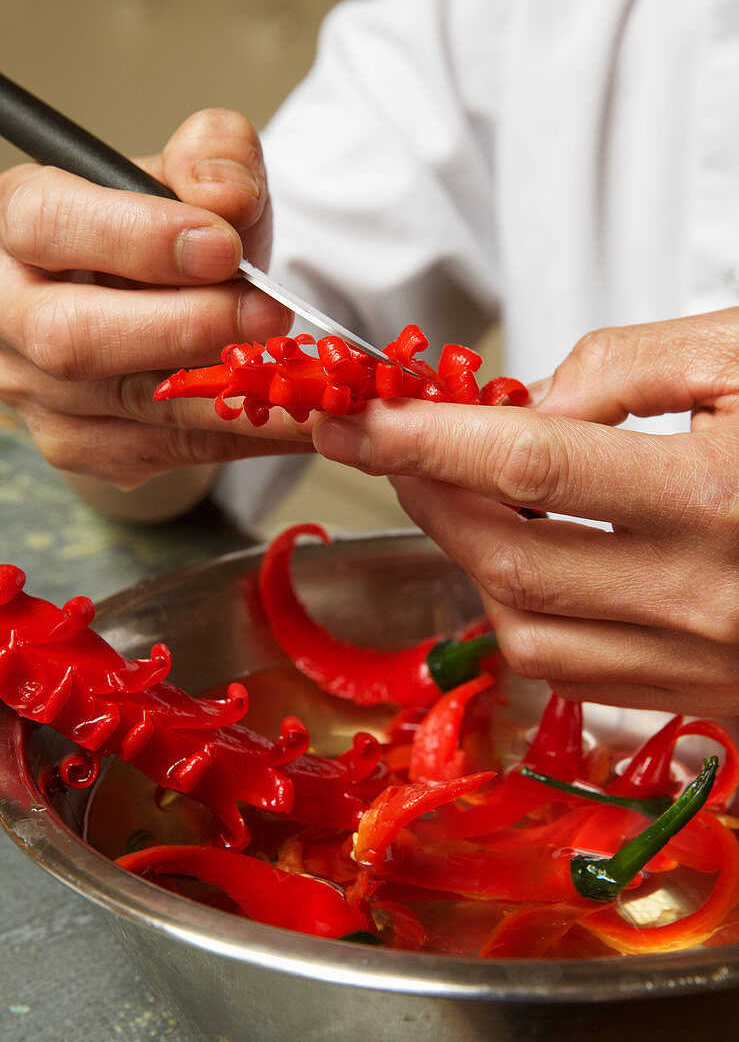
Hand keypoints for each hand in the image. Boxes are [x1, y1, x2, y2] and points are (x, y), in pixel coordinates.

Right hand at [0, 109, 311, 495]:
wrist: (175, 306)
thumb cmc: (174, 234)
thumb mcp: (200, 176)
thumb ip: (214, 158)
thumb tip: (223, 197)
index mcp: (10, 219)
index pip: (47, 224)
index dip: (137, 238)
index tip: (223, 248)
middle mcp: (3, 309)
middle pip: (71, 337)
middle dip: (184, 328)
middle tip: (267, 314)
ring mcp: (31, 388)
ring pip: (127, 406)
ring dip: (227, 393)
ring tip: (305, 379)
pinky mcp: (74, 444)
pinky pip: (165, 451)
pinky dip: (240, 435)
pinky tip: (294, 420)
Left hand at [312, 309, 738, 716]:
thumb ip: (627, 367)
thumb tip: (526, 407)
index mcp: (721, 495)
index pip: (527, 461)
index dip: (424, 435)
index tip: (358, 416)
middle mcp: (706, 594)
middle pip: (507, 555)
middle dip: (428, 495)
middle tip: (397, 445)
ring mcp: (704, 659)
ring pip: (525, 628)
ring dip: (468, 557)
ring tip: (462, 493)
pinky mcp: (704, 694)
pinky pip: (571, 669)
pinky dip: (523, 609)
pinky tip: (529, 553)